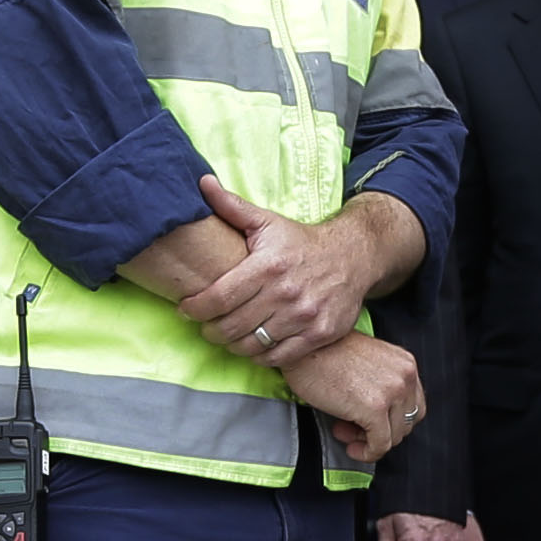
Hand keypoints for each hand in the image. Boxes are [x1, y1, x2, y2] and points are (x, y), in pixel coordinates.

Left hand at [181, 174, 382, 368]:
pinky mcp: (319, 334)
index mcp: (268, 265)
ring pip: (253, 345)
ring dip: (232, 345)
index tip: (187, 309)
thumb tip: (203, 182)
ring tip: (226, 336)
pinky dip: (260, 356)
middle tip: (205, 326)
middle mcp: (286, 293)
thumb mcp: (267, 221)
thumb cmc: (302, 242)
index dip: (196, 308)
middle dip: (210, 330)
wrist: (353, 256)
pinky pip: (278, 358)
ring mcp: (304, 316)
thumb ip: (232, 206)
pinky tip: (253, 345)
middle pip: (232, 326)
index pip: (220, 297)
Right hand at [286, 331, 424, 464]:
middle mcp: (405, 376)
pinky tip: (351, 447)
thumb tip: (379, 419)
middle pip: (407, 423)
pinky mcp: (375, 409)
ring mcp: (393, 392)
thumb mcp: (367, 363)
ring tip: (345, 431)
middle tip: (353, 428)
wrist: (304, 347)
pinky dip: (366, 453)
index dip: (392, 420)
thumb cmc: (325, 352)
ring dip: (370, 441)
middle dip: (381, 431)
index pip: (414, 406)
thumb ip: (382, 386)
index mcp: (405, 364)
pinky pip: (380, 445)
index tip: (371, 422)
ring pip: (394, 437)